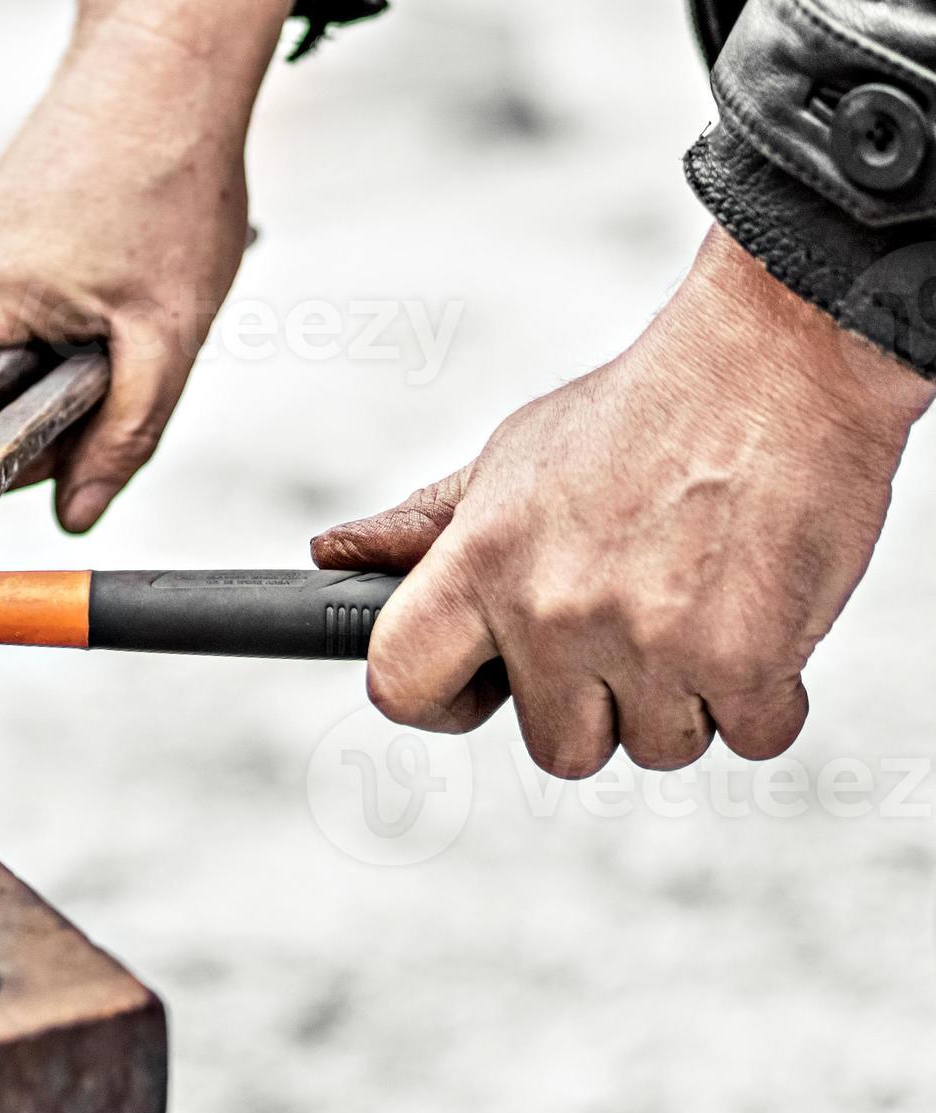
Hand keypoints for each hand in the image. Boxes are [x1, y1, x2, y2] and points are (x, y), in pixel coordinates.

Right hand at [0, 0, 313, 528]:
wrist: (164, 65)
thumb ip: (121, 436)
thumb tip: (76, 518)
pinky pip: (2, 316)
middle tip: (116, 384)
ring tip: (128, 315)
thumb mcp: (166, 334)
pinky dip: (55, 325)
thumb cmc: (166, 180)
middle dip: (31, 420)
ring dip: (52, 368)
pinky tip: (115, 282)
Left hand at [315, 227, 931, 773]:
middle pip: (556, 746)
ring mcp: (650, 641)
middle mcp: (555, 609)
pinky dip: (762, 698)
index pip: (401, 683)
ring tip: (696, 603)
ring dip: (683, 699)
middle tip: (626, 627)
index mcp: (483, 560)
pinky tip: (755, 619)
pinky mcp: (747, 660)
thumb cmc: (643, 412)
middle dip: (594, 705)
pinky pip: (750, 737)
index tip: (480, 686)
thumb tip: (336, 556)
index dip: (438, 702)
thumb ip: (428, 526)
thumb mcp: (511, 457)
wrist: (775, 365)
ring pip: (656, 746)